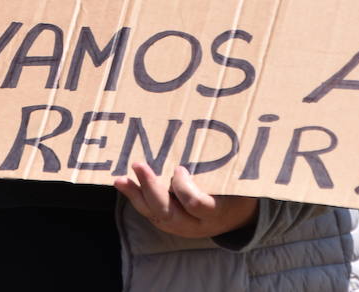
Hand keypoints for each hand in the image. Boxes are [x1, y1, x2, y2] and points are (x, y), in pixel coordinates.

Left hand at [114, 163, 258, 238]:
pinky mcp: (169, 223)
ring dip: (136, 195)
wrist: (236, 218)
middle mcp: (196, 224)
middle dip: (151, 189)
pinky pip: (150, 212)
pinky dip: (136, 197)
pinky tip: (124, 183)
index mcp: (216, 212)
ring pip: (155, 215)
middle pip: (168, 212)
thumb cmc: (237, 191)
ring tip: (120, 180)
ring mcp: (180, 226)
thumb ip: (229, 167)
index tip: (179, 168)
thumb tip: (229, 132)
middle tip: (139, 165)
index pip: (196, 205)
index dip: (185, 188)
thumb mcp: (238, 182)